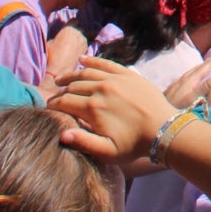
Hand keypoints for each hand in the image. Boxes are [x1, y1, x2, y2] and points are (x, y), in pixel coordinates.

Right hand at [42, 21, 91, 82]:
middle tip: (68, 39)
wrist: (58, 71)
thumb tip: (59, 37)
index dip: (71, 24)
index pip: (73, 20)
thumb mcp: (49, 42)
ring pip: (82, 37)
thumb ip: (57, 36)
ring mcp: (84, 41)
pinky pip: (84, 45)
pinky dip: (81, 47)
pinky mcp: (86, 50)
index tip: (68, 27)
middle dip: (75, 32)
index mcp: (69, 28)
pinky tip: (75, 53)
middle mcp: (79, 32)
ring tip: (71, 47)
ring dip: (78, 40)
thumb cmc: (51, 56)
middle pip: (78, 29)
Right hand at [48, 57, 179, 162]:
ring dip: (71, 75)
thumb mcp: (108, 151)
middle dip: (60, 92)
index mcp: (93, 108)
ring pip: (86, 73)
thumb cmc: (133, 144)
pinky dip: (92, 61)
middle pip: (73, 86)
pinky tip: (82, 60)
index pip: (65, 102)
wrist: (162, 129)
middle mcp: (101, 89)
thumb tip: (62, 134)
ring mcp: (114, 79)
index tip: (48, 108)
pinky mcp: (127, 74)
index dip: (54, 105)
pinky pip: (105, 63)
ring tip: (61, 80)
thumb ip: (84, 142)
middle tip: (54, 97)